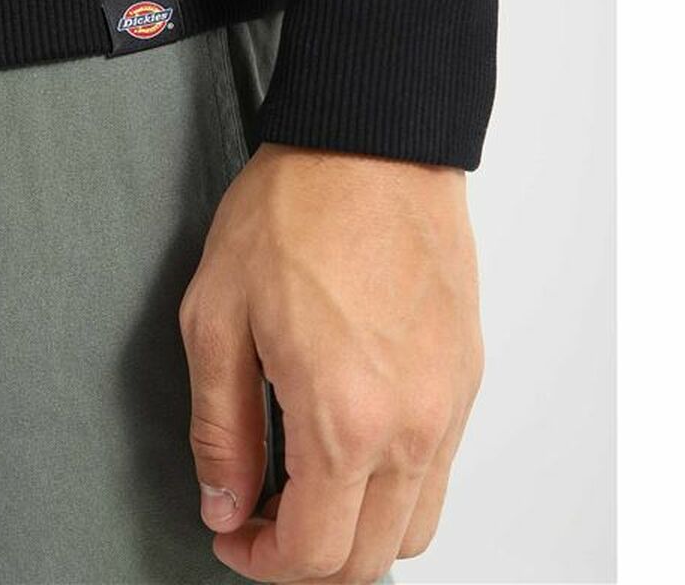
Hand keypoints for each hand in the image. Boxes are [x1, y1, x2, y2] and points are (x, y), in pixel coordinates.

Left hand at [178, 142, 483, 582]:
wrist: (371, 142)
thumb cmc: (297, 209)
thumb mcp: (217, 316)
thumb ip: (220, 427)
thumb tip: (225, 501)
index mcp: (344, 419)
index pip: (314, 556)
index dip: (261, 563)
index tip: (235, 534)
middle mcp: (413, 424)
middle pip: (370, 558)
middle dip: (309, 557)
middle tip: (263, 514)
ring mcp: (450, 400)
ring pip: (416, 524)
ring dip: (359, 526)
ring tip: (308, 480)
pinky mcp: (467, 371)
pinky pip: (441, 465)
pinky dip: (397, 481)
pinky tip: (353, 434)